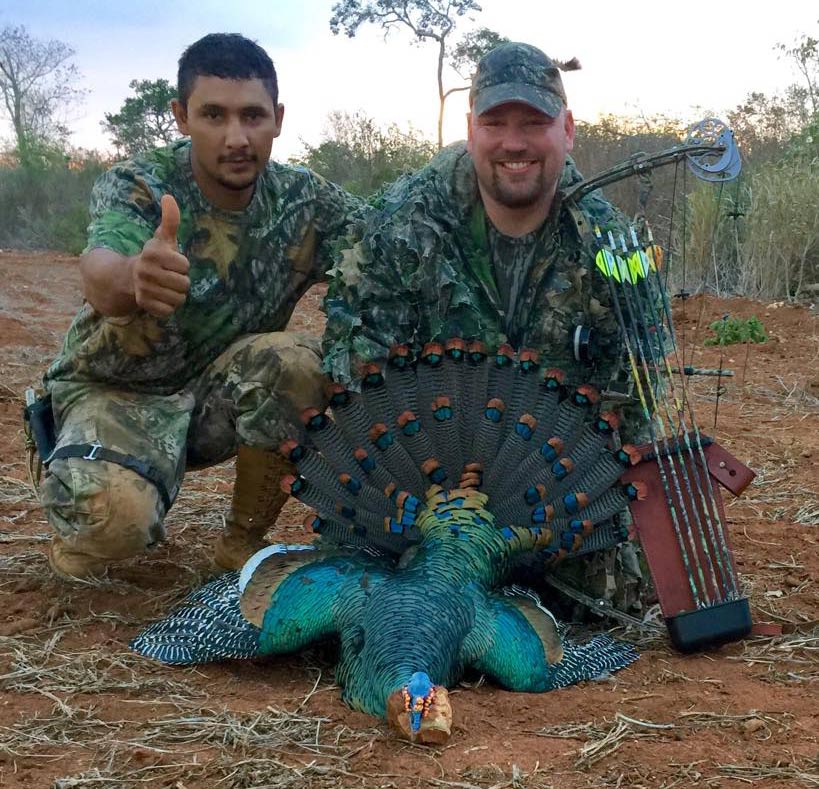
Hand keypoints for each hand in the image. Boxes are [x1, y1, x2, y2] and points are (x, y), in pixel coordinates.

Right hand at [132, 194, 189, 316]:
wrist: (131, 277)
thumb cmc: (156, 257)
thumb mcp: (164, 238)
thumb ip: (170, 220)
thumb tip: (169, 196)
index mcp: (152, 253)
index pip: (185, 265)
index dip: (182, 265)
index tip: (172, 262)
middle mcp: (144, 270)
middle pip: (184, 284)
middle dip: (182, 281)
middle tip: (170, 277)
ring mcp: (143, 288)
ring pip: (179, 298)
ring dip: (177, 294)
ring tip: (166, 287)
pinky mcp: (144, 304)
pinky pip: (169, 310)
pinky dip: (169, 306)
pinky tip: (161, 298)